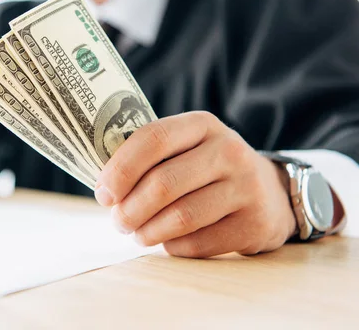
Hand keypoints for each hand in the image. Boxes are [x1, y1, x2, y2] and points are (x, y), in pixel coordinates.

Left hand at [95, 111, 296, 257]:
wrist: (270, 193)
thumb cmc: (206, 171)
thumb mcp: (185, 149)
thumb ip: (148, 158)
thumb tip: (104, 189)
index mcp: (202, 125)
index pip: (152, 139)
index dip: (120, 169)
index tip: (103, 194)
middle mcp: (228, 150)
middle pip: (163, 183)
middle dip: (130, 209)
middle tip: (118, 221)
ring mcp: (246, 187)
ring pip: (180, 217)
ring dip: (148, 231)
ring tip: (137, 234)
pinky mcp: (255, 223)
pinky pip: (199, 243)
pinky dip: (174, 247)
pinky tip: (168, 242)